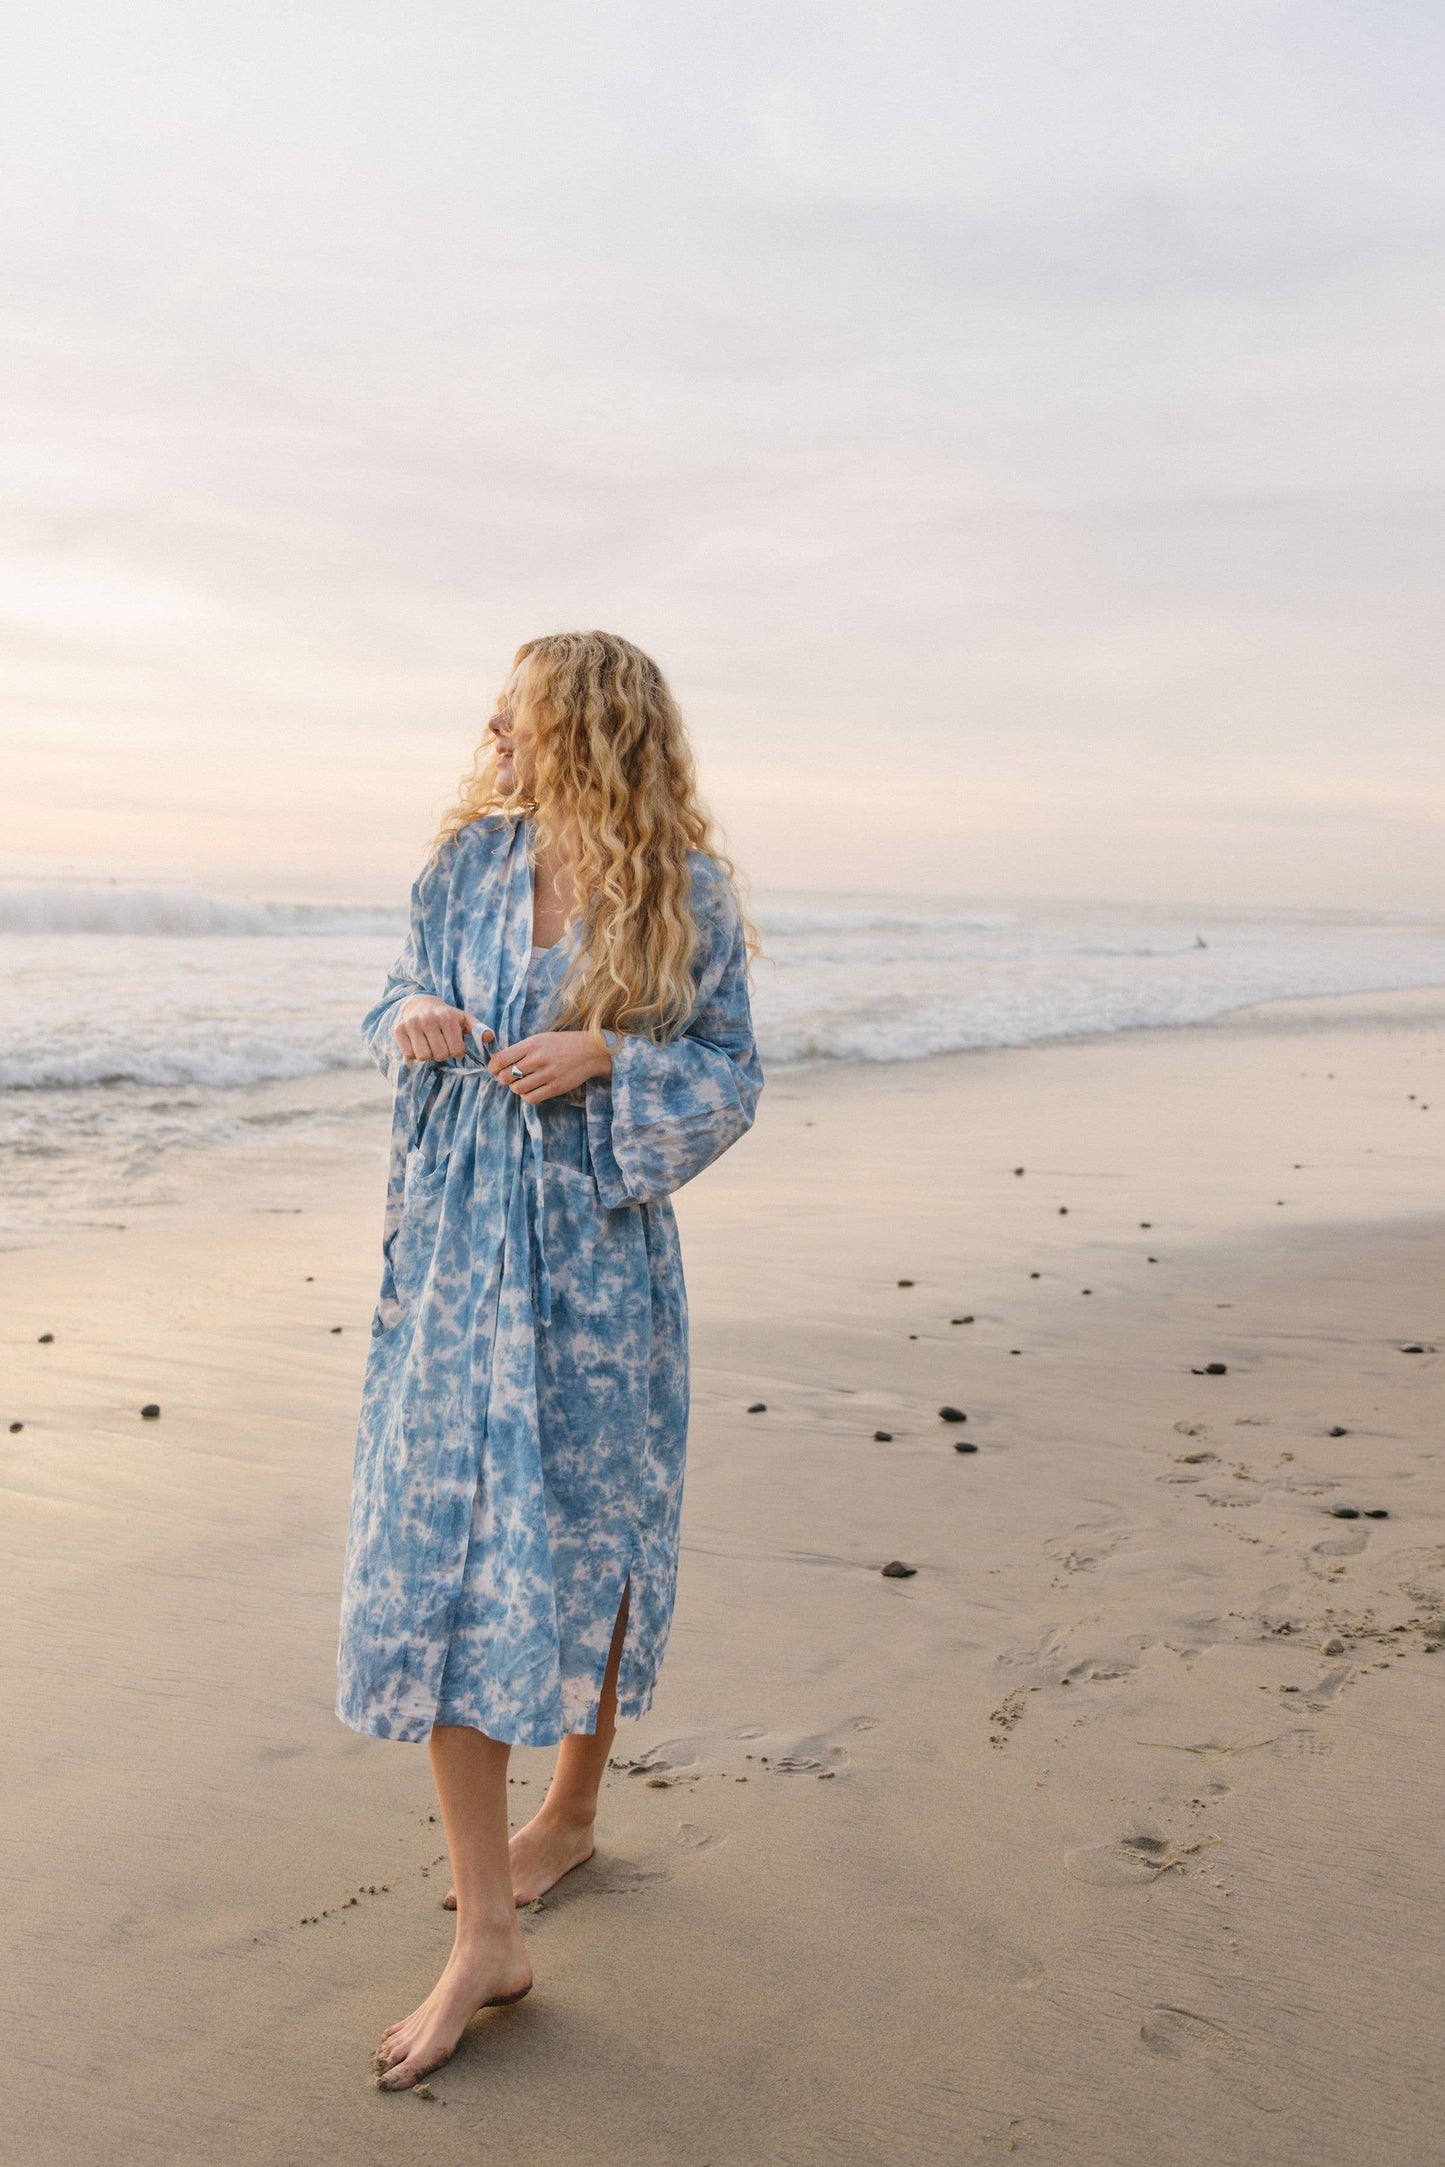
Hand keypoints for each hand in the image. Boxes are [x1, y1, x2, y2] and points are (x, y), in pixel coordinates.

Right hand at [394, 997, 491, 1064]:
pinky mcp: (398, 1029)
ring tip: (429, 1044)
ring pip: (424, 1056)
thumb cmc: (446, 1016)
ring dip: (429, 1054)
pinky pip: (409, 1054)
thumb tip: (489, 1037)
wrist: (420, 1003)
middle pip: (440, 1055)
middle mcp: (429, 1019)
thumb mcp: (464, 1019)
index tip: (453, 1044)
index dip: (457, 1052)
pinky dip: (414, 1053)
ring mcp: (412, 1023)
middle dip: (443, 1054)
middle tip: (440, 1044)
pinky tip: (418, 1043)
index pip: (456, 1051)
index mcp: (447, 1017)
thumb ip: (478, 1028)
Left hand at [488, 1030, 611, 1102]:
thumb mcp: (540, 1039)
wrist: (589, 1051)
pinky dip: (527, 1096)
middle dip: (503, 1079)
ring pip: (517, 1089)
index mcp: (531, 1045)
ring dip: (516, 1088)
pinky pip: (531, 1098)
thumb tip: (499, 1063)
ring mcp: (547, 1074)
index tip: (494, 1070)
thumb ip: (521, 1049)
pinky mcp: (556, 1087)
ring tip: (523, 1083)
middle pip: (506, 1077)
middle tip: (509, 1078)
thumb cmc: (561, 1044)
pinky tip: (532, 1090)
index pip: (500, 1059)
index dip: (492, 1068)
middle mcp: (538, 1059)